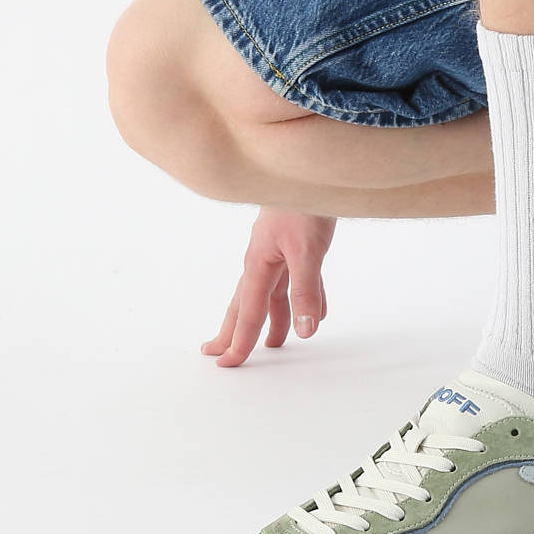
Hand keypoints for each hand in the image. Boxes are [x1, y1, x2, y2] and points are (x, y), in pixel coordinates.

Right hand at [202, 208, 337, 368]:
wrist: (311, 171)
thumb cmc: (303, 206)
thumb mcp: (308, 251)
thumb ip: (307, 290)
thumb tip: (306, 330)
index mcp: (258, 264)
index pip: (249, 312)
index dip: (240, 340)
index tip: (227, 363)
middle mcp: (263, 261)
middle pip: (247, 304)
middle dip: (235, 331)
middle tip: (219, 354)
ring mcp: (279, 252)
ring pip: (272, 295)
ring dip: (272, 319)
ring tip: (272, 343)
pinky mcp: (297, 245)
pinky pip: (295, 281)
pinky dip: (301, 299)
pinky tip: (314, 312)